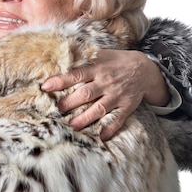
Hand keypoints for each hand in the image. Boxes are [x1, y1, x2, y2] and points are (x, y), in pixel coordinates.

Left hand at [41, 49, 168, 139]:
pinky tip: (102, 136)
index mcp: (97, 68)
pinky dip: (110, 128)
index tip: (46, 86)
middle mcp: (106, 83)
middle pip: (86, 94)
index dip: (61, 80)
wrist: (145, 69)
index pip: (76, 74)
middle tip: (58, 109)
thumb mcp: (101, 55)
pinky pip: (118, 119)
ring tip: (73, 126)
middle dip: (70, 102)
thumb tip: (59, 56)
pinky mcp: (127, 106)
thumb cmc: (116, 62)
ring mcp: (117, 95)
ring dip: (86, 118)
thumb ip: (83, 58)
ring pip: (99, 108)